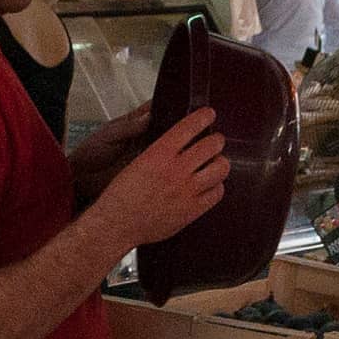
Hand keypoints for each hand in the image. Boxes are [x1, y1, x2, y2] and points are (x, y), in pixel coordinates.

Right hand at [95, 109, 228, 248]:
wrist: (117, 223)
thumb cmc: (122, 196)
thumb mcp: (138, 162)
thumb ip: (161, 152)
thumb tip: (178, 143)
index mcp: (160, 153)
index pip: (190, 126)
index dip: (204, 117)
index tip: (209, 114)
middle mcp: (176, 169)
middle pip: (213, 145)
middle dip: (216, 141)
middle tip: (215, 143)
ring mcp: (187, 190)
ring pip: (221, 168)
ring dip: (220, 163)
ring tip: (215, 164)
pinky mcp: (192, 209)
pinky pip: (217, 193)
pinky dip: (217, 187)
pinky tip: (210, 186)